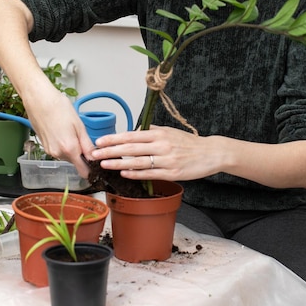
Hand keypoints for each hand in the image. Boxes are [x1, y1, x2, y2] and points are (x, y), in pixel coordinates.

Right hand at [24, 85, 94, 176]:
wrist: (39, 100)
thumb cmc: (58, 108)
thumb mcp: (79, 125)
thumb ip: (87, 144)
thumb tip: (93, 157)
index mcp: (69, 149)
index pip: (83, 170)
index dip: (90, 168)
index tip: (95, 163)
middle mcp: (58, 153)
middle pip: (75, 162)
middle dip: (80, 153)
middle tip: (81, 136)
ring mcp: (50, 151)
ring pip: (66, 156)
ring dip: (71, 148)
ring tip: (69, 130)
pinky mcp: (44, 147)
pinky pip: (58, 150)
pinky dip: (62, 144)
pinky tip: (62, 130)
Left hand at [91, 125, 213, 181]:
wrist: (210, 153)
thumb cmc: (189, 142)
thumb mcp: (170, 131)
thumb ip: (152, 131)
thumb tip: (134, 131)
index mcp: (159, 133)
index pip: (131, 135)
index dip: (114, 138)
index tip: (99, 141)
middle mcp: (161, 145)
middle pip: (130, 148)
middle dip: (110, 151)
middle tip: (94, 154)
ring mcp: (166, 160)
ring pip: (137, 162)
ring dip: (118, 163)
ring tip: (104, 164)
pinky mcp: (172, 173)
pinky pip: (149, 174)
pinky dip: (135, 174)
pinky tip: (123, 173)